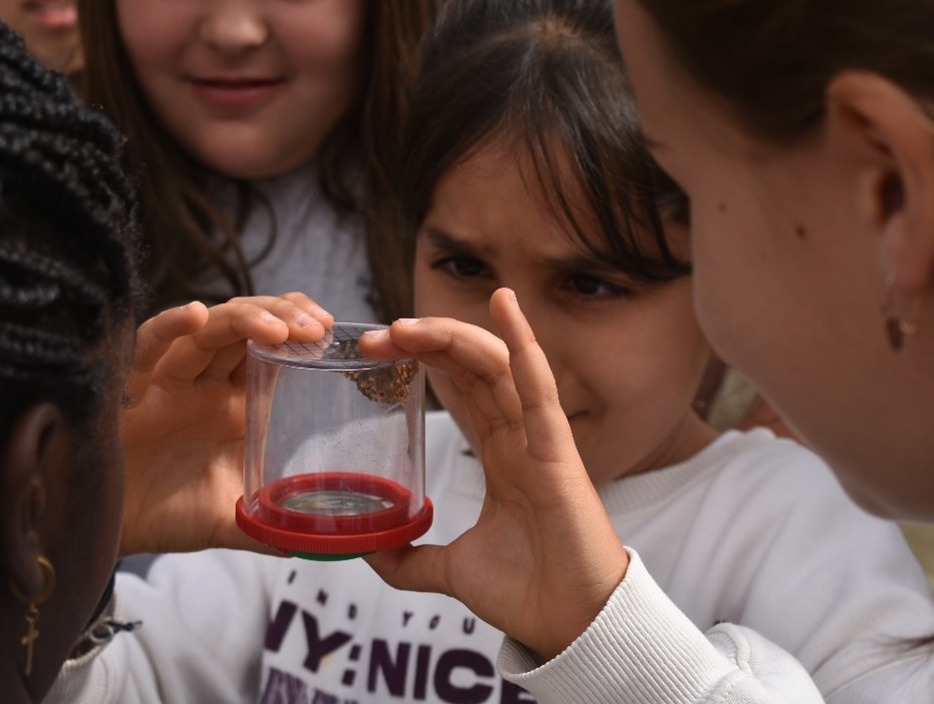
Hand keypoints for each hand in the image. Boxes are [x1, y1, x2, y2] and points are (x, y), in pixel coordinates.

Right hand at [118, 294, 332, 556]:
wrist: (109, 531)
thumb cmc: (166, 515)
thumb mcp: (229, 520)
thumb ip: (268, 525)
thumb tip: (313, 542)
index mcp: (236, 402)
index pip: (274, 346)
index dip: (300, 326)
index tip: (329, 328)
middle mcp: (207, 382)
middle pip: (248, 326)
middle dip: (284, 314)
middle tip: (316, 325)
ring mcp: (171, 378)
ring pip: (208, 329)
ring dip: (244, 318)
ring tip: (276, 329)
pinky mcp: (132, 385)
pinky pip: (148, 345)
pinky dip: (169, 326)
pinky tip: (195, 315)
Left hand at [360, 288, 627, 660]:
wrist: (569, 628)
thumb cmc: (527, 593)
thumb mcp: (448, 570)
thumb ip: (407, 556)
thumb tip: (364, 548)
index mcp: (501, 455)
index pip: (461, 387)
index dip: (424, 358)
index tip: (378, 350)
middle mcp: (520, 438)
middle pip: (473, 367)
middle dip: (427, 341)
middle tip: (380, 334)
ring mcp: (540, 441)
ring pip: (499, 367)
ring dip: (455, 337)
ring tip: (409, 323)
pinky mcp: (559, 454)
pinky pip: (539, 390)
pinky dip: (523, 345)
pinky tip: (505, 305)